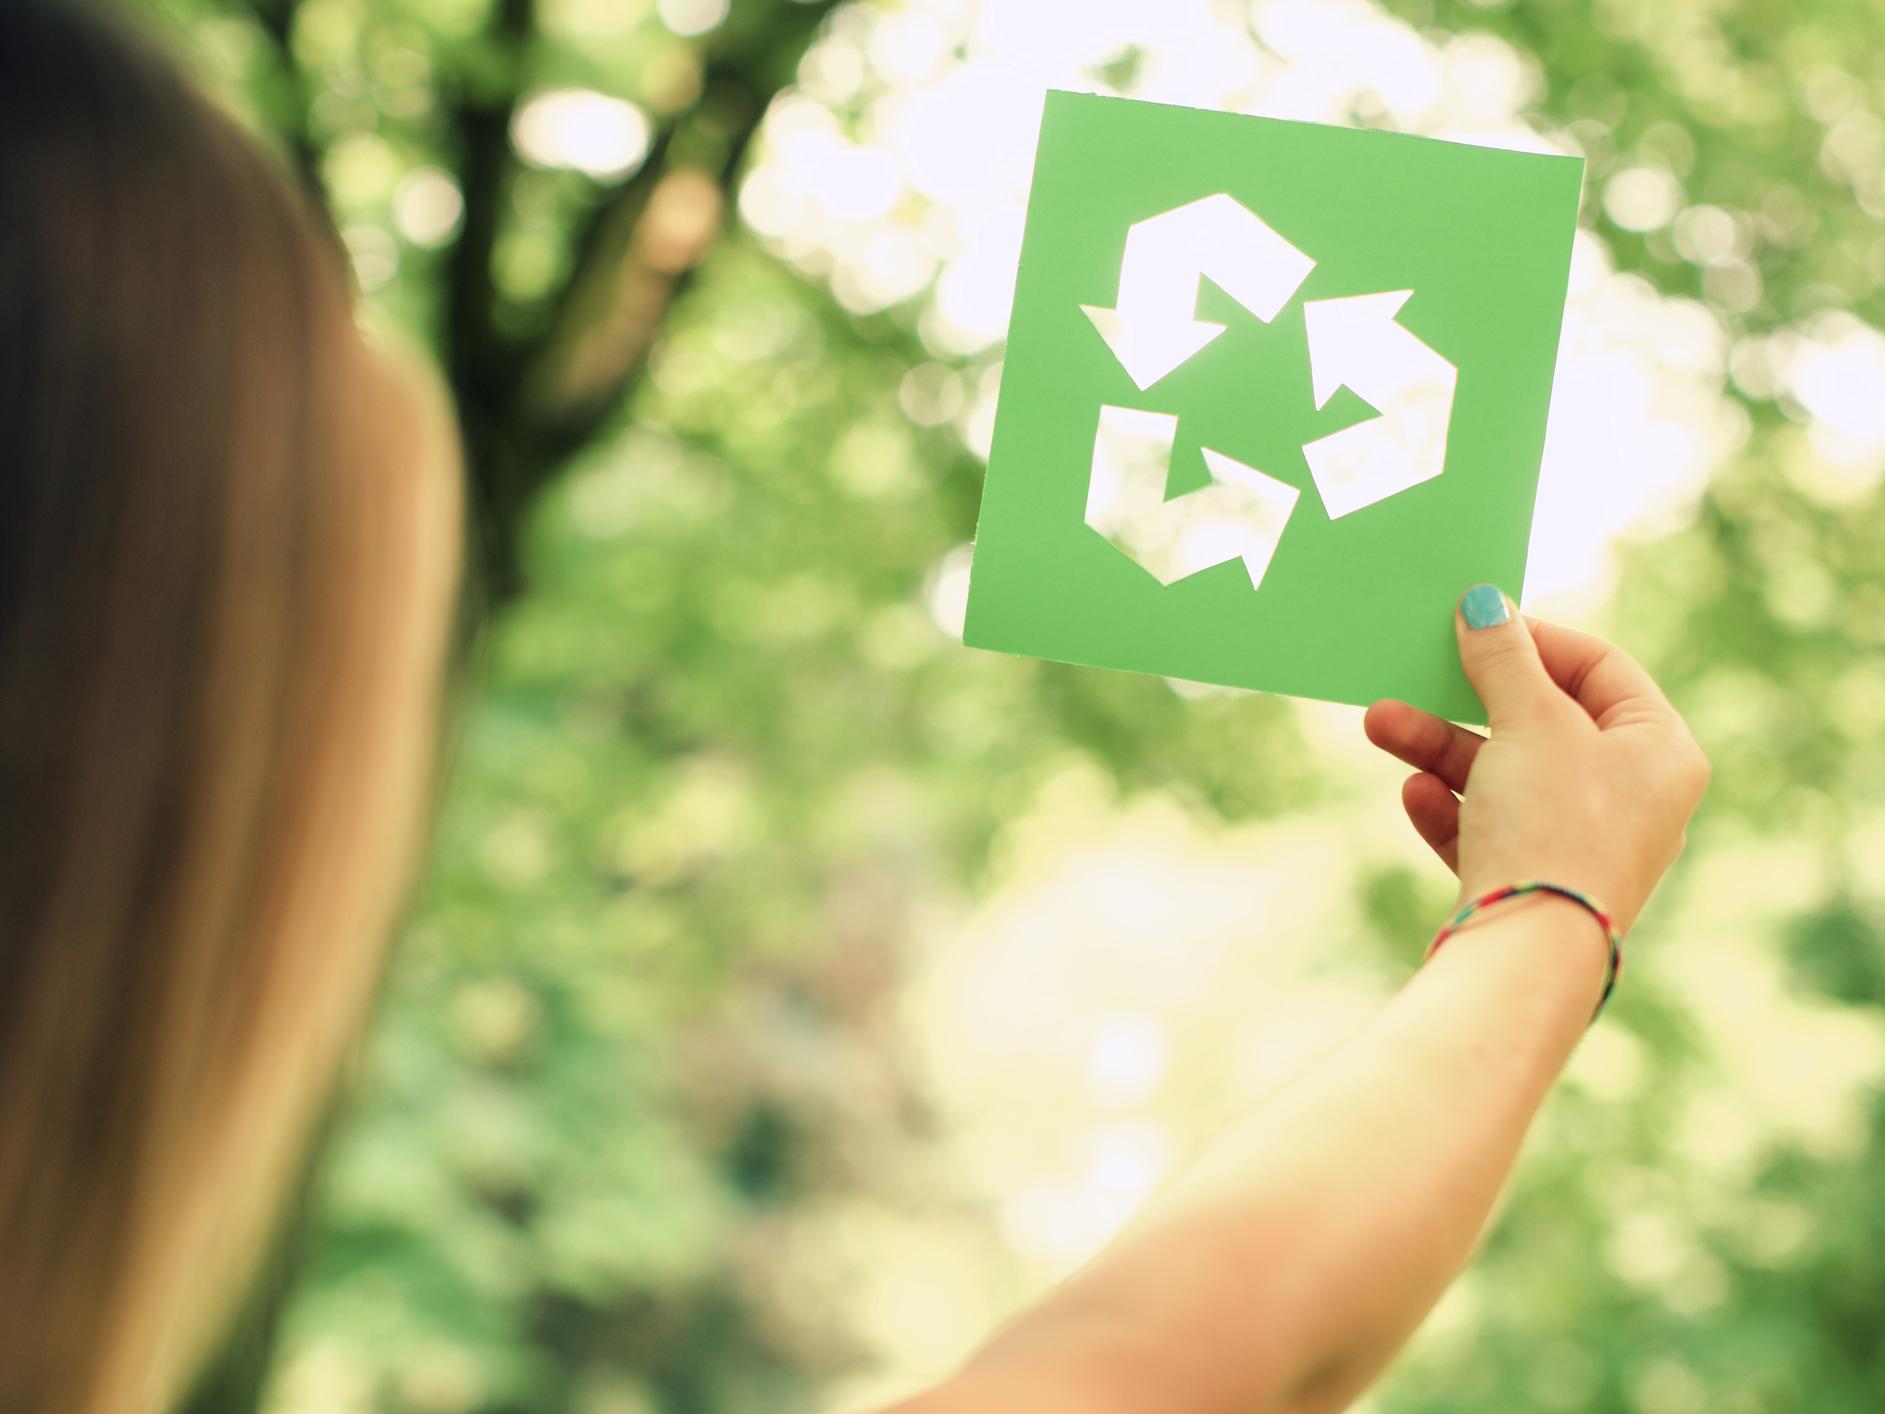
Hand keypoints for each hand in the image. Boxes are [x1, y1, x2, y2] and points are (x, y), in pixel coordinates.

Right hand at [1363, 586, 1709, 936]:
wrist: (1528, 953)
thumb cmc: (1553, 824)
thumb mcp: (1529, 721)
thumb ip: (1503, 657)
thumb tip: (1486, 603)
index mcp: (1661, 750)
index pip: (1599, 667)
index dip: (1534, 638)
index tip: (1474, 624)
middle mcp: (1633, 797)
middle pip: (1541, 721)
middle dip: (1465, 700)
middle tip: (1412, 673)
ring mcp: (1582, 843)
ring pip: (1504, 774)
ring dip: (1439, 748)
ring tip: (1379, 725)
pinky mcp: (1535, 882)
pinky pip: (1488, 828)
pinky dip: (1450, 808)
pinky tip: (1413, 795)